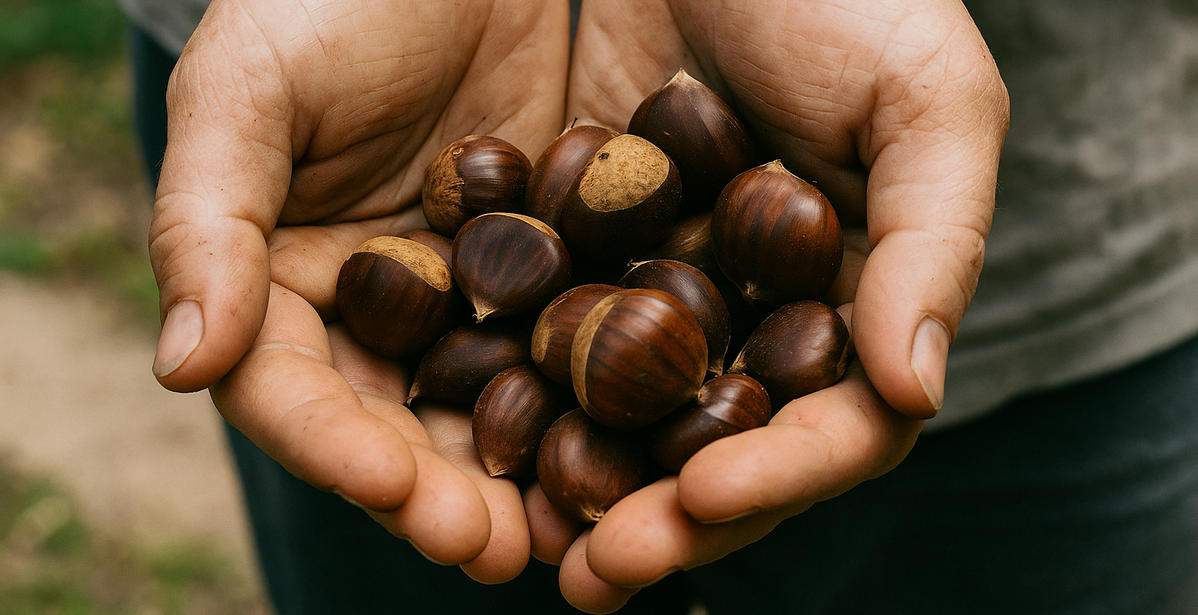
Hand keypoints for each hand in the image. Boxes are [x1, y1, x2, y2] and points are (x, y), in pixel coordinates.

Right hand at [148, 0, 570, 579]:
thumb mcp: (248, 91)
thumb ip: (206, 223)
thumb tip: (179, 368)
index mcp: (277, 281)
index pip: (289, 389)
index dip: (334, 447)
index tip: (392, 490)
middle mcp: (370, 309)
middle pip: (394, 425)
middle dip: (437, 495)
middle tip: (492, 551)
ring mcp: (462, 295)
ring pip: (482, 407)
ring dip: (516, 479)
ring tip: (564, 534)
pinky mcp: (544, 269)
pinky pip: (562, 346)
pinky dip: (585, 403)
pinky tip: (630, 448)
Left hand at [537, 0, 1009, 609]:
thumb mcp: (922, 96)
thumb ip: (934, 239)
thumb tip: (917, 390)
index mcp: (848, 303)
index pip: (833, 426)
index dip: (780, 472)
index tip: (706, 493)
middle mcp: (755, 319)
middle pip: (719, 448)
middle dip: (667, 515)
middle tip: (600, 567)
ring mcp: (663, 295)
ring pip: (626, 422)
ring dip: (580, 489)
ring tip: (527, 544)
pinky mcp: (577, 257)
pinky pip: (544, 344)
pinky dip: (514, 400)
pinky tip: (467, 443)